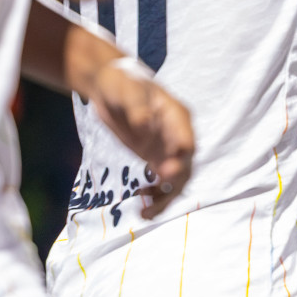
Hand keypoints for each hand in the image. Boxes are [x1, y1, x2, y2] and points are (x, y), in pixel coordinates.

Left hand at [84, 60, 193, 219]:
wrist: (109, 85)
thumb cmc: (121, 82)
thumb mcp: (127, 91)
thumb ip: (138, 109)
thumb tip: (146, 128)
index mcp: (176, 116)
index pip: (186, 141)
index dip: (181, 158)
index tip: (167, 173)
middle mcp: (177, 134)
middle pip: (185, 165)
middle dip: (173, 185)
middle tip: (152, 199)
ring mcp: (167, 147)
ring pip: (175, 180)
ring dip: (164, 198)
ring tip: (145, 214)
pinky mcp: (154, 156)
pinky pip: (161, 182)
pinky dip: (155, 196)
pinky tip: (141, 205)